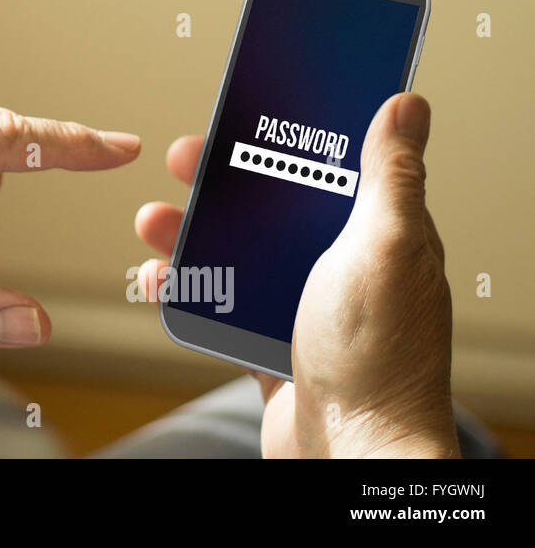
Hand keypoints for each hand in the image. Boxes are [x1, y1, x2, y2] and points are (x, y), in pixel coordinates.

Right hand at [134, 93, 458, 457]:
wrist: (351, 452)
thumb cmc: (378, 357)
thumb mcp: (385, 247)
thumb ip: (390, 175)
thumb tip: (406, 106)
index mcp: (378, 235)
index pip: (328, 165)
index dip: (285, 134)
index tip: (244, 109)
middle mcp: (342, 267)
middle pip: (269, 204)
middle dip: (219, 181)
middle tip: (182, 159)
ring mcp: (303, 308)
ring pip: (236, 252)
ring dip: (189, 233)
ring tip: (153, 223)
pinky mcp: (270, 345)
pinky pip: (219, 305)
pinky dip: (187, 292)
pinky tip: (162, 281)